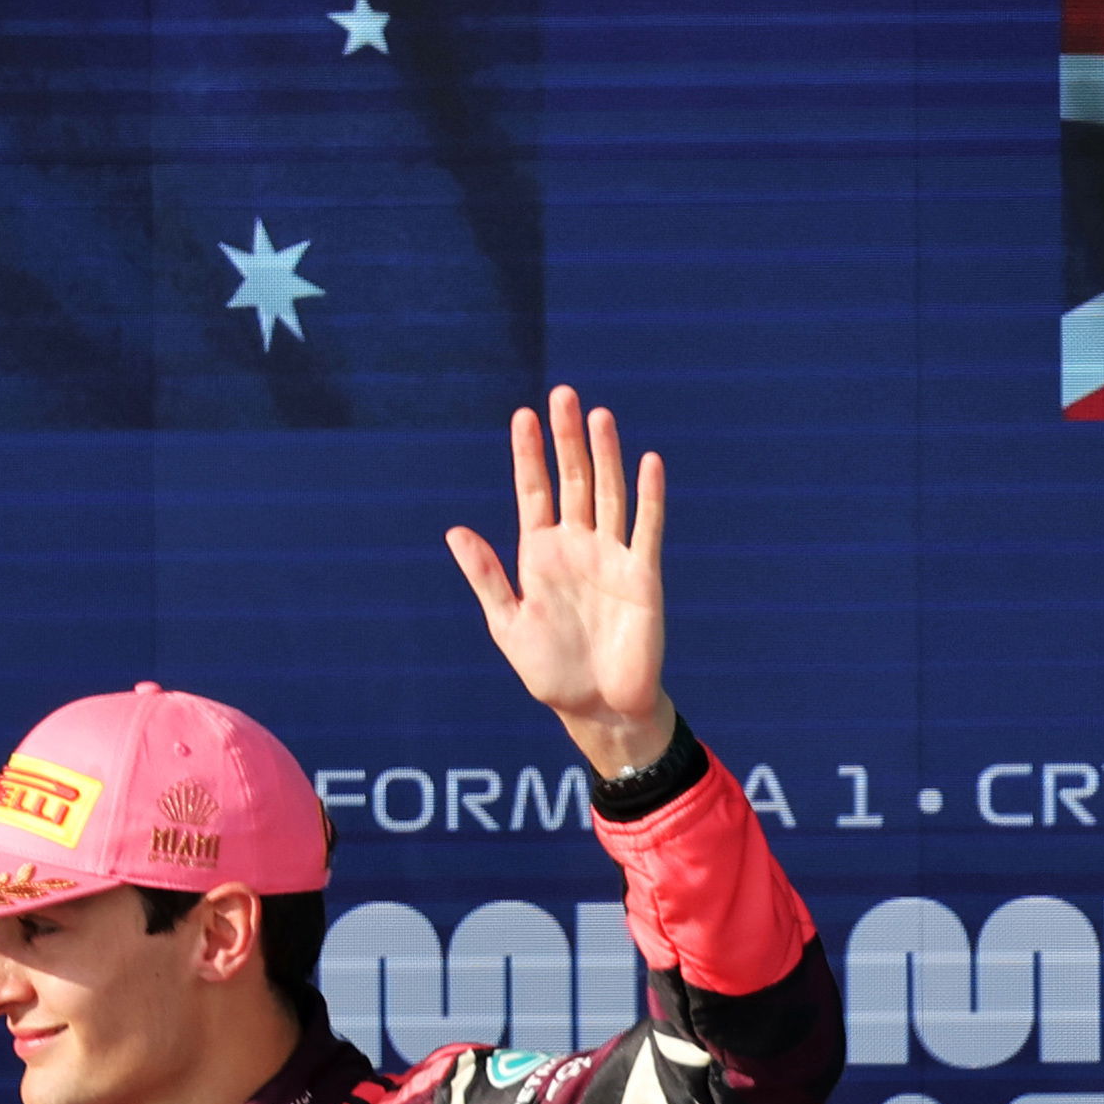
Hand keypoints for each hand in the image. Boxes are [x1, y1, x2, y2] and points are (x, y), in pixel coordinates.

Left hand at [446, 388, 676, 782]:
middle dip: (566, 439)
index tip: (523, 415)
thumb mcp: (508, 624)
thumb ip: (486, 576)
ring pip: (608, 494)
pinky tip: (647, 461)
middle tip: (562, 395)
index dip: (529, 454)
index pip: (534, 492)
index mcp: (540, 555)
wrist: (598, 708)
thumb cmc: (551, 671)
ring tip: (598, 415)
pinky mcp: (642, 575)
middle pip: (572, 481)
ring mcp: (612, 557)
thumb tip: (455, 531)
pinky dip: (649, 496)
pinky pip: (646, 528)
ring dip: (605, 455)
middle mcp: (577, 546)